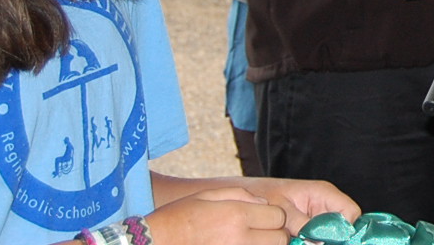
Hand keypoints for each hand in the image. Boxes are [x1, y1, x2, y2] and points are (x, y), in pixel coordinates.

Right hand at [146, 186, 289, 244]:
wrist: (154, 242)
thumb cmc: (178, 217)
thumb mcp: (208, 195)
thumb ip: (241, 194)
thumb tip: (264, 202)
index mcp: (237, 214)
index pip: (278, 216)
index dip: (273, 216)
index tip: (263, 218)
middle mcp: (239, 238)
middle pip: (280, 239)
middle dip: (274, 234)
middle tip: (258, 232)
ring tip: (247, 240)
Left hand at [240, 177, 360, 233]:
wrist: (245, 197)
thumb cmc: (262, 195)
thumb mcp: (282, 211)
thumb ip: (303, 225)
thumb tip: (318, 241)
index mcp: (324, 193)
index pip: (351, 212)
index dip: (346, 230)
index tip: (329, 241)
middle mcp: (325, 204)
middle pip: (343, 226)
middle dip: (332, 238)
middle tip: (313, 243)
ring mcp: (318, 216)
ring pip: (331, 234)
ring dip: (321, 241)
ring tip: (301, 241)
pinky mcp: (308, 227)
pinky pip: (318, 238)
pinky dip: (312, 242)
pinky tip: (299, 242)